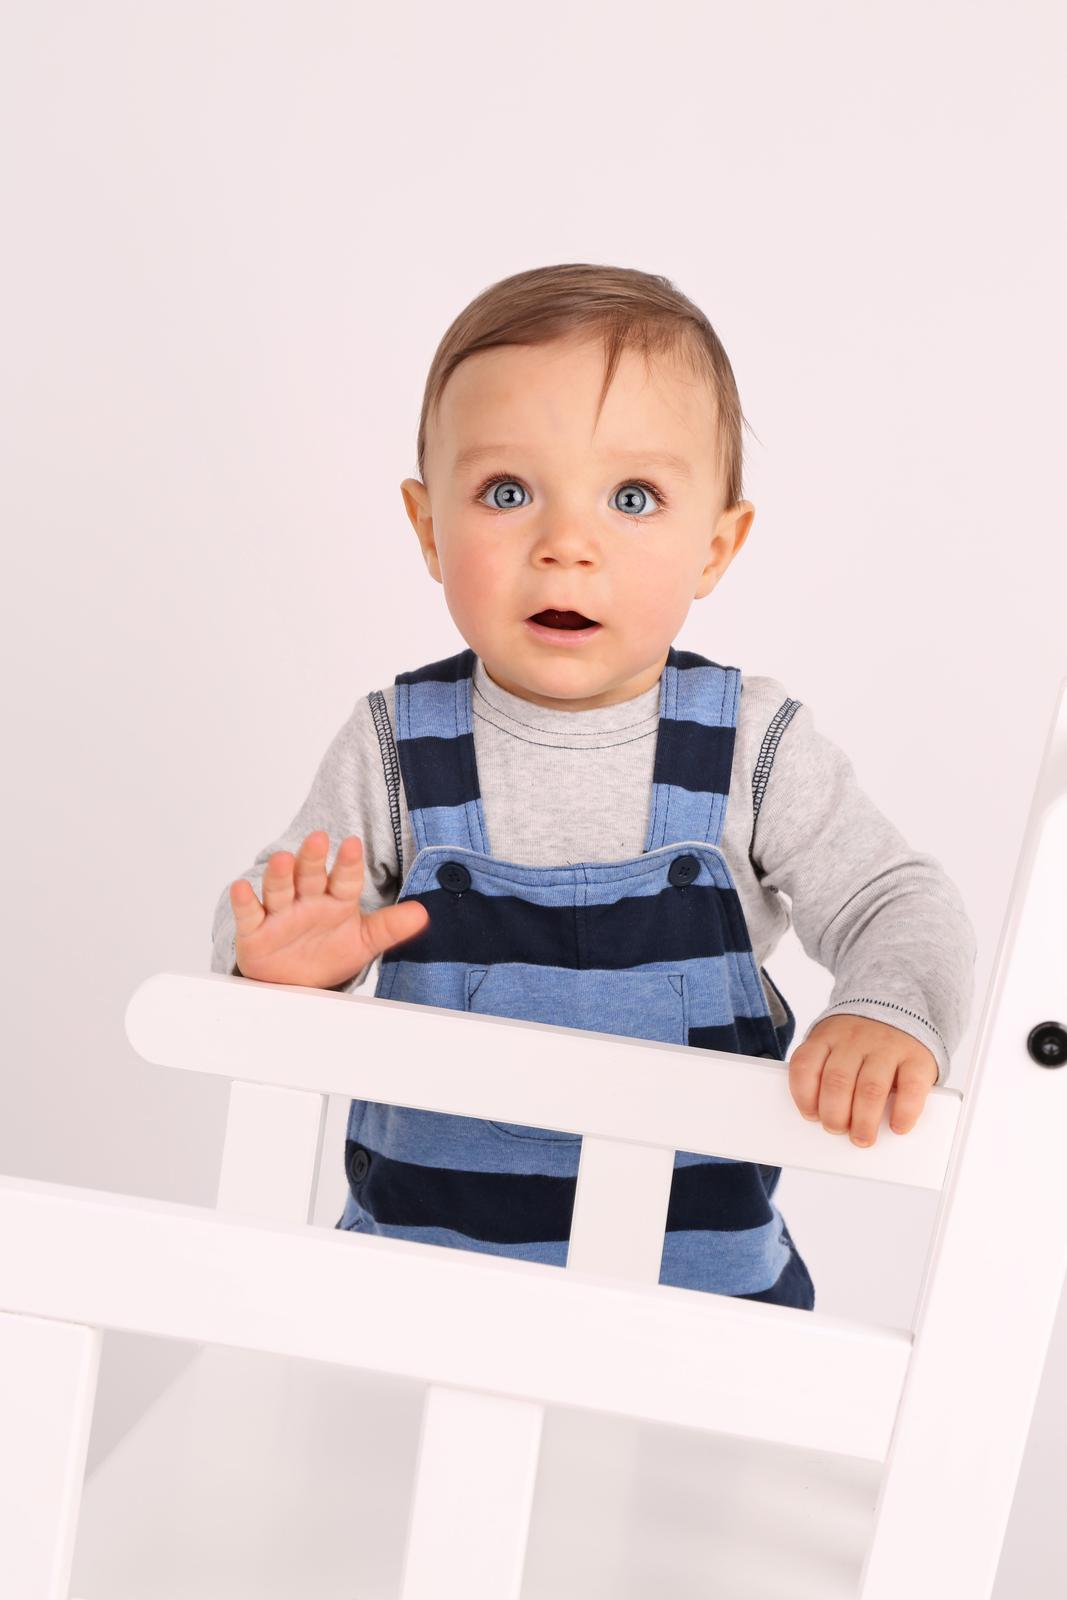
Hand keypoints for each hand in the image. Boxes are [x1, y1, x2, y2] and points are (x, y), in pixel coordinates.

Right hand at [230, 831, 429, 988]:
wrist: (296, 984)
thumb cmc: (329, 953)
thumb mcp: (364, 941)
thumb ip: (391, 927)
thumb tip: (424, 913)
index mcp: (336, 899)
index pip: (345, 878)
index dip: (348, 863)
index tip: (353, 844)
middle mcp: (307, 899)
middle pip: (310, 875)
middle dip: (312, 858)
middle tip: (318, 838)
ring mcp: (280, 912)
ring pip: (280, 889)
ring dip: (280, 874)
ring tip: (284, 860)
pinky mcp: (255, 930)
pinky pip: (249, 913)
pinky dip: (244, 901)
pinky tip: (242, 887)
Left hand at [787, 1015, 938, 1147]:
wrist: (899, 1006)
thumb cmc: (859, 1039)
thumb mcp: (833, 1043)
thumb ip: (824, 1072)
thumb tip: (820, 1116)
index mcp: (827, 1036)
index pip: (806, 1065)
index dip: (804, 1095)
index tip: (811, 1115)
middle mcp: (855, 1040)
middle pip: (837, 1081)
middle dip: (834, 1114)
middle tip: (837, 1130)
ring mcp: (887, 1046)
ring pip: (871, 1089)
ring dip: (864, 1120)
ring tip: (863, 1137)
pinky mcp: (917, 1057)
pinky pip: (910, 1088)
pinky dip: (903, 1112)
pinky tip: (897, 1126)